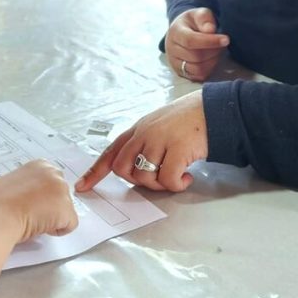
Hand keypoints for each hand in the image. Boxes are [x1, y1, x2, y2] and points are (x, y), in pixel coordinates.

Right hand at [0, 159, 77, 242]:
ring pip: (65, 210)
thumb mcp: (12, 183)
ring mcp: (62, 191)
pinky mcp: (67, 210)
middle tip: (31, 214)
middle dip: (51, 206)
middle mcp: (54, 174)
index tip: (30, 202)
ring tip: (31, 220)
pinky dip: (56, 231)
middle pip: (61, 195)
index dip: (42, 196)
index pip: (52, 182)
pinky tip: (38, 228)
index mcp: (40, 165)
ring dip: (52, 218)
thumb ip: (28, 186)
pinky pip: (69, 225)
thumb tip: (29, 198)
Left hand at [75, 91, 206, 192]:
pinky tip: (187, 177)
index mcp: (138, 129)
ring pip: (144, 177)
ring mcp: (159, 140)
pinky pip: (168, 180)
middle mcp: (144, 133)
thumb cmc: (188, 121)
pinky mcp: (177, 149)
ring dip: (160, 185)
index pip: (111, 152)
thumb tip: (136, 169)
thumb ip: (144, 143)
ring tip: (177, 176)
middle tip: (157, 179)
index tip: (82, 187)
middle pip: (122, 168)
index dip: (95, 172)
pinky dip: (177, 185)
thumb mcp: (159, 126)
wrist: (214, 109)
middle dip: (136, 181)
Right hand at [165, 7, 229, 81]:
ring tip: (216, 51)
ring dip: (212, 61)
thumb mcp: (198, 13)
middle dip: (214, 51)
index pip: (191, 41)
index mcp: (175, 33)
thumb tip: (210, 30)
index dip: (210, 41)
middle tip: (221, 43)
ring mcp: (175, 63)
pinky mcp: (181, 73)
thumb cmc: (192, 22)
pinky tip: (211, 59)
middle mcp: (171, 49)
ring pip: (198, 69)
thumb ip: (204, 18)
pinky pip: (198, 76)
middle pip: (196, 56)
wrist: (181, 32)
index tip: (226, 39)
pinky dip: (209, 68)